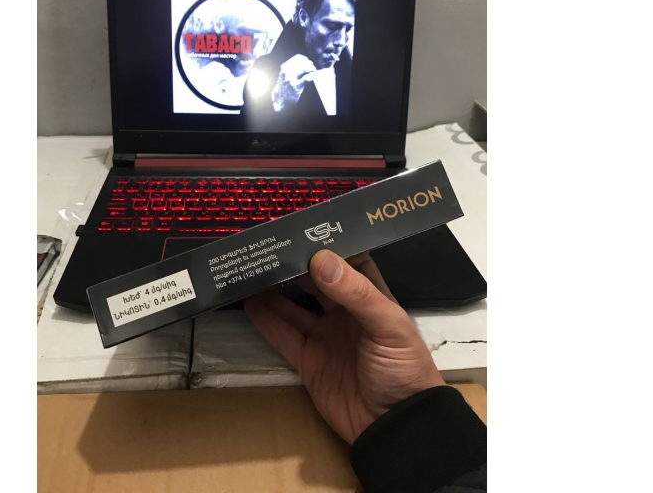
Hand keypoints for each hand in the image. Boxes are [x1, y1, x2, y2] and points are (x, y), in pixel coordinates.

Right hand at [244, 250, 443, 443]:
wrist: (395, 426)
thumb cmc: (403, 369)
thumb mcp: (386, 326)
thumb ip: (355, 292)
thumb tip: (320, 260)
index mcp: (371, 298)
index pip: (348, 261)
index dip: (327, 244)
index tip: (302, 226)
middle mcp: (345, 313)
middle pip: (315, 281)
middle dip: (294, 264)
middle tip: (267, 244)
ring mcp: (325, 337)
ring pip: (293, 307)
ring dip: (273, 289)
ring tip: (251, 268)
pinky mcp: (308, 362)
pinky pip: (283, 337)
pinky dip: (265, 321)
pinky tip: (249, 302)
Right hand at [272, 54, 316, 110]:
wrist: (279, 98)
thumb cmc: (285, 85)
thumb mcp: (285, 73)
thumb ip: (292, 66)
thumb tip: (305, 60)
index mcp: (285, 67)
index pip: (298, 58)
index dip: (305, 59)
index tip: (308, 62)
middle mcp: (287, 72)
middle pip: (302, 62)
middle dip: (310, 64)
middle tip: (313, 68)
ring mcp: (291, 79)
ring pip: (304, 69)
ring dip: (311, 69)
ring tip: (313, 71)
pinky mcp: (296, 87)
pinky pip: (306, 78)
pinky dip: (311, 76)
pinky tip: (313, 76)